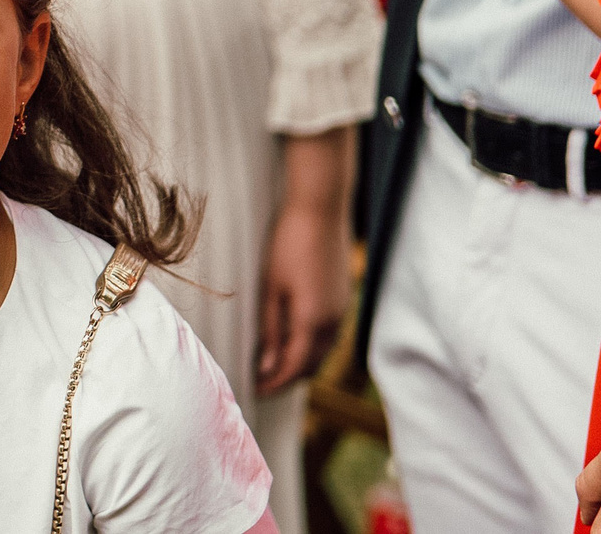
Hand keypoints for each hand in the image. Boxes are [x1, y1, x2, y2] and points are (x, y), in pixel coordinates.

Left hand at [255, 198, 349, 394]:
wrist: (321, 210)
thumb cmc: (288, 244)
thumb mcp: (272, 288)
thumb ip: (272, 330)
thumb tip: (268, 366)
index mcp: (312, 322)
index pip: (293, 368)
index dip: (274, 383)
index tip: (255, 389)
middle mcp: (333, 323)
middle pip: (311, 366)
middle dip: (287, 378)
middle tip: (262, 381)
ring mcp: (342, 312)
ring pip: (322, 353)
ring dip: (301, 364)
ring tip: (274, 365)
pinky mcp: (344, 300)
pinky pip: (329, 336)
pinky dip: (312, 347)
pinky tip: (294, 340)